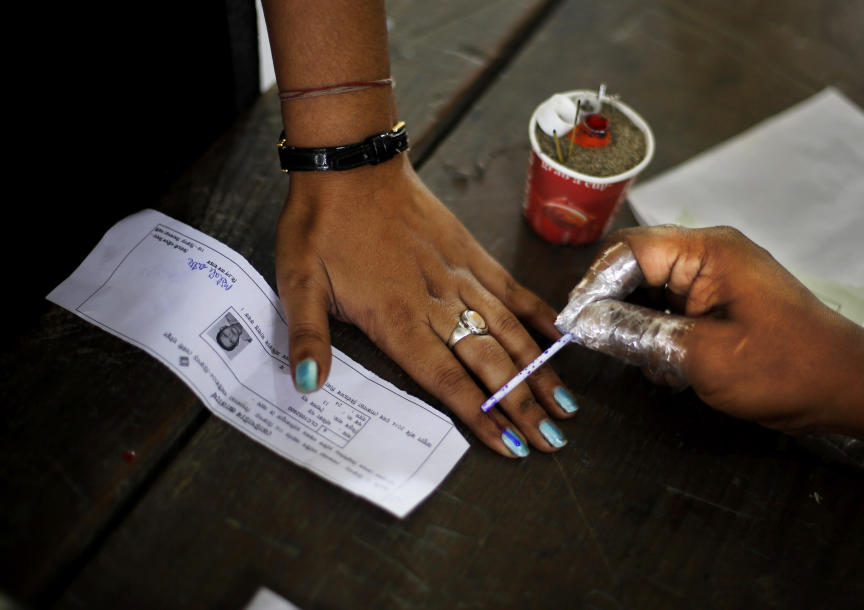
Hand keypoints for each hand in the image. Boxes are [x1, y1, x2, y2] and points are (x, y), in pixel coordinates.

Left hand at [275, 156, 578, 456]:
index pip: (447, 379)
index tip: (511, 445)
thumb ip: (308, 337)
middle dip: (522, 406)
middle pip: (489, 363)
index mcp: (396, 318)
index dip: (481, 416)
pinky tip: (559, 338)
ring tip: (566, 404)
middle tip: (553, 440)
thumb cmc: (320, 224)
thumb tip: (310, 384)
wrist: (350, 163)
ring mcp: (460, 276)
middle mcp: (437, 302)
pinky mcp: (470, 253)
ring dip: (538, 371)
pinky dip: (537, 314)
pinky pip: (510, 290)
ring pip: (509, 332)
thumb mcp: (297, 281)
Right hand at [555, 225, 863, 434]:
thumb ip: (637, 335)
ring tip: (647, 362)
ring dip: (636, 324)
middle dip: (613, 305)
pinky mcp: (718, 300)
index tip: (574, 324)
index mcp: (708, 251)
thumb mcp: (701, 357)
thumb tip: (583, 324)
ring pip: (648, 289)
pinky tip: (667, 365)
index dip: (594, 284)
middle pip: (635, 266)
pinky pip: (669, 307)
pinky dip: (657, 333)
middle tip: (601, 344)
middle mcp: (708, 253)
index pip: (629, 250)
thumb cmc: (786, 368)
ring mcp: (715, 276)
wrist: (847, 387)